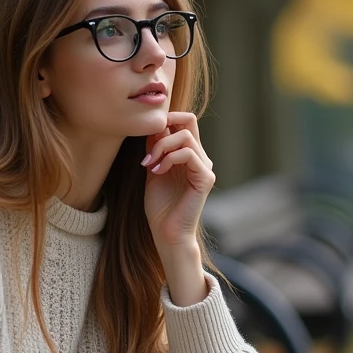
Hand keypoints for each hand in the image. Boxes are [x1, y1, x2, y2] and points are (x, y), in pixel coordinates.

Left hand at [142, 111, 213, 248]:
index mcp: (190, 154)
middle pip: (189, 120)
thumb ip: (156, 149)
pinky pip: (189, 154)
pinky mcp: (205, 178)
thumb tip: (153, 127)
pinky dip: (169, 158)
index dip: (166, 119)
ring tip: (150, 163)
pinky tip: (158, 171)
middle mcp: (200, 157)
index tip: (147, 136)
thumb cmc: (161, 206)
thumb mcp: (154, 169)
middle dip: (164, 125)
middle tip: (148, 145)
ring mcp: (205, 167)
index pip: (185, 121)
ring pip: (186, 136)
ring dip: (162, 146)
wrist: (167, 233)